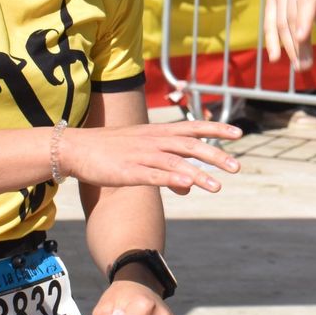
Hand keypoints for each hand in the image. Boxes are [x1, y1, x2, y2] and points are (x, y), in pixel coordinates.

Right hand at [58, 120, 241, 194]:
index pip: (193, 127)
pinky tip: (188, 186)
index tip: (239, 133)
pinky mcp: (128, 171)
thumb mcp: (143, 154)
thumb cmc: (112, 150)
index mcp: (158, 132)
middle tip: (237, 167)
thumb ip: (169, 167)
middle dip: (216, 155)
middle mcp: (154, 141)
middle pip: (190, 146)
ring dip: (199, 175)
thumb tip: (191, 186)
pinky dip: (171, 180)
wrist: (76, 148)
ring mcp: (142, 156)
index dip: (216, 129)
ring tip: (218, 187)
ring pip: (176, 163)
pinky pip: (153, 175)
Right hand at [263, 0, 315, 68]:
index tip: (301, 39)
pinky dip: (271, 39)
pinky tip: (275, 57)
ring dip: (287, 46)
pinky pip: (269, 20)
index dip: (304, 19)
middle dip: (298, 42)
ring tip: (299, 66)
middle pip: (293, 14)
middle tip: (305, 66)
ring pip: (281, 20)